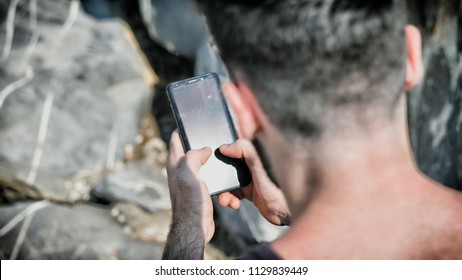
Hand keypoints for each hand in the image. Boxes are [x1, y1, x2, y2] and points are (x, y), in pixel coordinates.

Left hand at [162, 130, 212, 258]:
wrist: (195, 227)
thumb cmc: (190, 200)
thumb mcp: (189, 172)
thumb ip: (193, 156)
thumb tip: (204, 149)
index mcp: (175, 163)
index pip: (176, 138)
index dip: (183, 127)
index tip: (192, 119)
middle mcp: (181, 170)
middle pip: (191, 149)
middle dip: (202, 143)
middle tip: (214, 135)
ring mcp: (191, 180)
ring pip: (203, 163)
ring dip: (213, 162)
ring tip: (224, 157)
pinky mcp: (200, 190)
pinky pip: (211, 178)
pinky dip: (218, 177)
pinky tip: (225, 179)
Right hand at [217, 139, 290, 225]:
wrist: (284, 211)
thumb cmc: (277, 186)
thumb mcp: (260, 163)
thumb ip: (245, 149)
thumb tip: (225, 147)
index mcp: (254, 154)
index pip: (234, 147)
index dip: (223, 154)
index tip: (215, 162)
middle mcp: (251, 164)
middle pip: (228, 166)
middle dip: (220, 178)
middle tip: (218, 187)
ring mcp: (250, 178)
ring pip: (228, 181)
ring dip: (224, 192)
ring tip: (225, 200)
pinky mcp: (249, 191)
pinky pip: (233, 193)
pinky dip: (229, 199)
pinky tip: (234, 204)